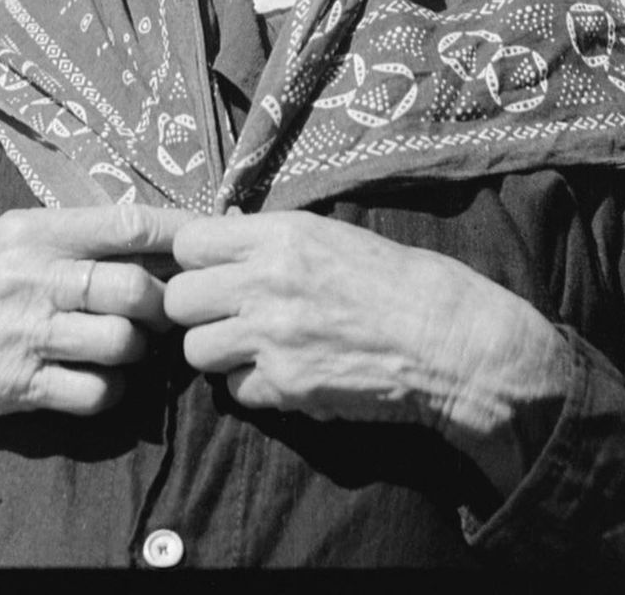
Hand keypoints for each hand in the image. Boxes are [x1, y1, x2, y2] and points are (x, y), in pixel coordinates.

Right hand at [0, 204, 194, 428]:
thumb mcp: (13, 233)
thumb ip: (76, 231)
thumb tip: (152, 230)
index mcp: (37, 232)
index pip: (127, 225)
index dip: (178, 235)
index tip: (206, 240)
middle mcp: (35, 279)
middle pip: (134, 289)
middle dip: (163, 302)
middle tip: (164, 308)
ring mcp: (27, 335)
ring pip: (122, 342)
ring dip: (139, 346)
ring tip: (129, 341)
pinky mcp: (20, 386)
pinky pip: (96, 392)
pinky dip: (112, 388)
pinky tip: (100, 376)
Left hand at [164, 211, 570, 494]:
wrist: (445, 339)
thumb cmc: (396, 279)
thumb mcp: (330, 234)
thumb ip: (270, 238)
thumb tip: (222, 237)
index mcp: (280, 235)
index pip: (188, 242)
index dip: (193, 259)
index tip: (209, 269)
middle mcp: (267, 282)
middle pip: (178, 299)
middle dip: (196, 309)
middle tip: (223, 312)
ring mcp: (272, 338)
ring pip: (195, 350)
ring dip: (217, 350)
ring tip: (251, 345)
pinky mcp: (286, 386)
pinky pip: (235, 390)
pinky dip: (252, 385)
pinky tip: (283, 371)